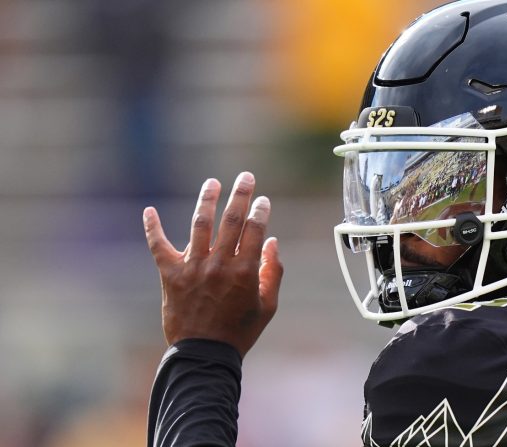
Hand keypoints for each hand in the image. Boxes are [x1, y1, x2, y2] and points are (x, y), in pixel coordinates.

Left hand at [143, 172, 282, 357]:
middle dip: (240, 195)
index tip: (263, 199)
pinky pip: (158, 247)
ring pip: (199, 225)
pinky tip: (148, 210)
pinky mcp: (171, 276)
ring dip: (207, 200)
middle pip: (231, 220)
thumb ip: (273, 272)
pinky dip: (152, 228)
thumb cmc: (240, 331)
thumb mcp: (267, 306)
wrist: (204, 354)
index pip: (255, 230)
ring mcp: (193, 268)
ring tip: (212, 183)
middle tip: (246, 177)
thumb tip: (273, 242)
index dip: (260, 211)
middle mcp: (219, 265)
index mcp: (245, 272)